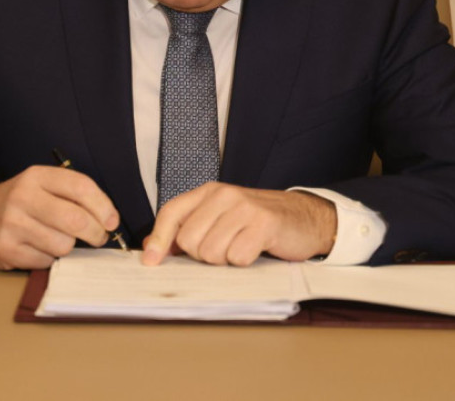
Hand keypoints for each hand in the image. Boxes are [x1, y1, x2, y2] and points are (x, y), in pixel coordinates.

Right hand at [0, 166, 119, 269]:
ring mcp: (12, 224)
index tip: (112, 220)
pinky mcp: (5, 249)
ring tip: (56, 239)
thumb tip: (109, 218)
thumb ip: (71, 194)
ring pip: (63, 245)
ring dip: (67, 246)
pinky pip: (45, 261)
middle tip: (98, 237)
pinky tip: (37, 248)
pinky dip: (48, 259)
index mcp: (36, 176)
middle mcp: (23, 197)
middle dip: (95, 233)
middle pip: (75, 220)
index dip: (103, 206)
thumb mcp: (41, 185)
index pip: (80, 187)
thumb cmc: (20, 203)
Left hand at [141, 183, 336, 266]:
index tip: (150, 262)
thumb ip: (187, 230)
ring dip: (225, 260)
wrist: (303, 218)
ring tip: (241, 246)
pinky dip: (245, 262)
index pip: (171, 212)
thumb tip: (152, 248)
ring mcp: (244, 207)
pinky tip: (256, 249)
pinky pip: (237, 257)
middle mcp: (224, 194)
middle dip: (203, 255)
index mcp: (208, 192)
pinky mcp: (264, 224)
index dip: (158, 239)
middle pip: (189, 241)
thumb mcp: (220, 219)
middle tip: (225, 247)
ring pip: (211, 253)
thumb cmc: (257, 223)